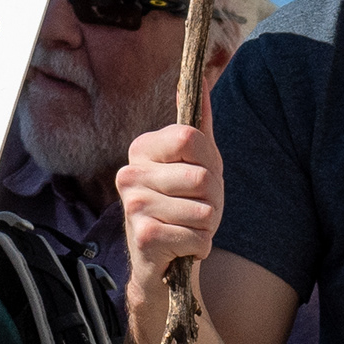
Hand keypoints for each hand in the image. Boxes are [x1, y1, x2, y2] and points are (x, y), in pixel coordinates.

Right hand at [117, 118, 225, 301]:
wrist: (161, 260)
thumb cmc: (182, 205)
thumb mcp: (195, 162)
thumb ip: (198, 125)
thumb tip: (203, 84)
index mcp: (141, 148)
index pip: (189, 137)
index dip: (209, 161)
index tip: (200, 174)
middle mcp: (130, 173)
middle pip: (202, 178)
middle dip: (213, 200)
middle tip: (195, 209)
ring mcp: (133, 205)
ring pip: (204, 212)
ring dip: (207, 226)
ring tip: (187, 227)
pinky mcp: (144, 236)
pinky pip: (197, 237)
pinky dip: (199, 246)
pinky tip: (181, 246)